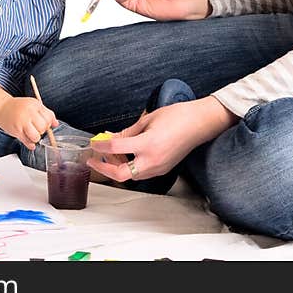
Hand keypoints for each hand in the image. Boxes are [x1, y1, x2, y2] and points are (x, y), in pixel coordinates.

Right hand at [0, 96, 58, 150]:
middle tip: (37, 128)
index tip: (44, 123)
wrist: (0, 107)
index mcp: (34, 105)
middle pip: (43, 127)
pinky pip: (27, 142)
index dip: (48, 123)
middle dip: (42, 130)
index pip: (49, 117)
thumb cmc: (18, 107)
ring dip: (36, 138)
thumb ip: (46, 113)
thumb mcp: (33, 105)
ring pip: (36, 136)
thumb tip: (56, 124)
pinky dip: (31, 144)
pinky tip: (30, 142)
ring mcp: (21, 123)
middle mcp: (28, 113)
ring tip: (32, 134)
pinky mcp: (16, 131)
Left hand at [87, 97, 237, 181]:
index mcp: (147, 145)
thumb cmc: (178, 116)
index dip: (99, 146)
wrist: (200, 123)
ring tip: (111, 154)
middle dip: (104, 168)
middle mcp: (152, 160)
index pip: (115, 149)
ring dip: (118, 167)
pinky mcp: (163, 168)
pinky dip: (131, 166)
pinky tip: (127, 155)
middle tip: (94, 159)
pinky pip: (142, 173)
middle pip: (120, 175)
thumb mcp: (147, 120)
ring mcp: (159, 167)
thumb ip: (128, 132)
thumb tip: (111, 138)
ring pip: (131, 176)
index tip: (93, 143)